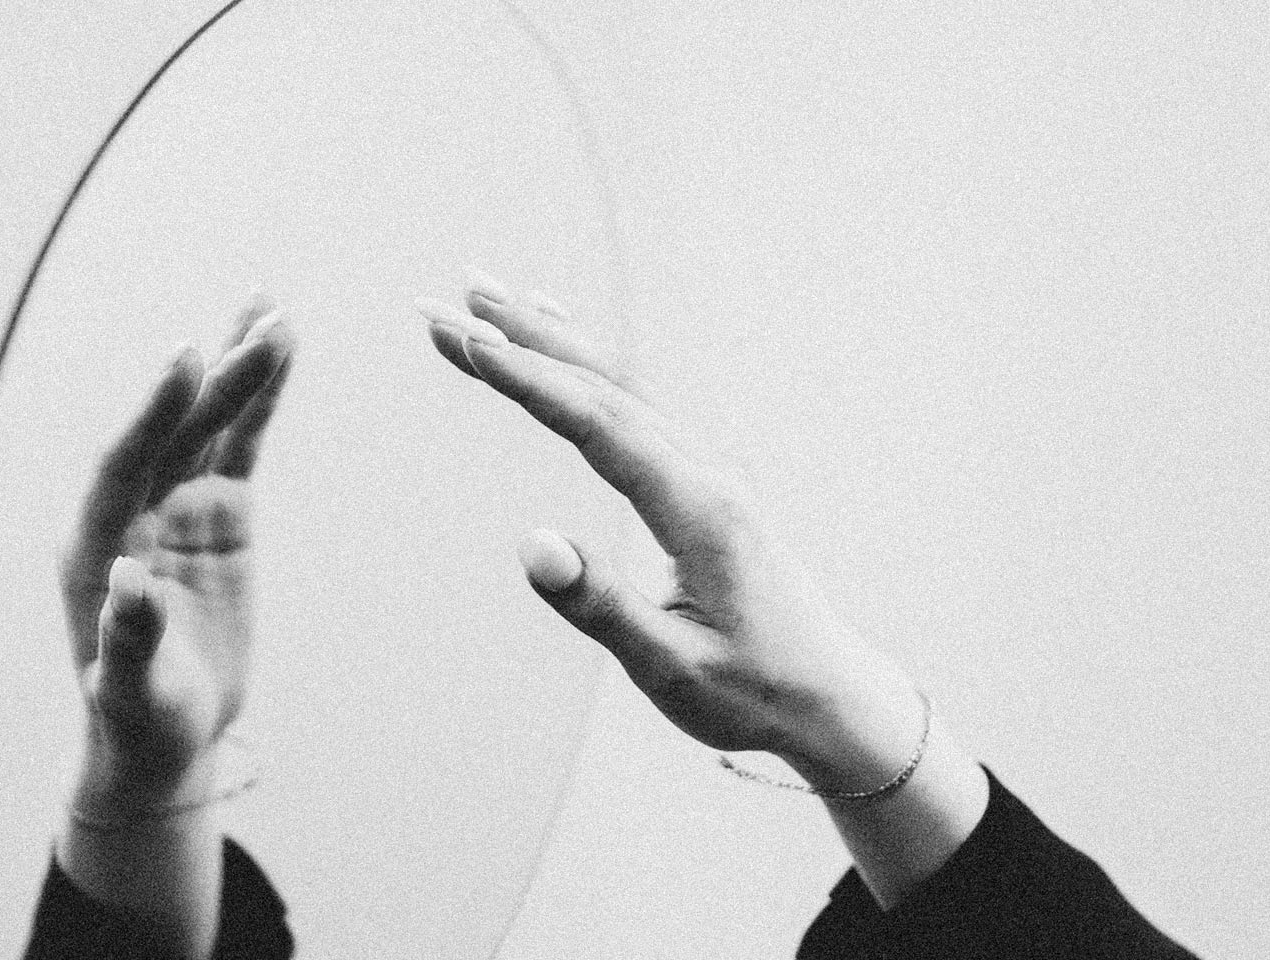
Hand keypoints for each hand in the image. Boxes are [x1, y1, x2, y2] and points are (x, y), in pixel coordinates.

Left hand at [58, 293, 294, 818]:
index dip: (153, 409)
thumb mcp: (129, 692)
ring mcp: (177, 504)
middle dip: (217, 377)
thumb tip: (128, 578)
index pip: (124, 461)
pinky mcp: (218, 512)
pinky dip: (260, 402)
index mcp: (94, 543)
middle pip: (176, 430)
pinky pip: (240, 445)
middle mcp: (131, 508)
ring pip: (210, 424)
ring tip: (276, 313)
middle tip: (261, 322)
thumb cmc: (136, 720)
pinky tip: (282, 353)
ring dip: (241, 369)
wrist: (165, 734)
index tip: (187, 356)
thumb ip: (127, 638)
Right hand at [416, 274, 922, 791]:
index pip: (600, 425)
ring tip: (478, 292)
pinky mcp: (699, 479)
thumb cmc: (752, 692)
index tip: (469, 344)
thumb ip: (601, 606)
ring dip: (546, 338)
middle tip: (437, 308)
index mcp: (699, 509)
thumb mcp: (670, 668)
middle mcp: (704, 471)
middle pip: (601, 386)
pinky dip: (584, 361)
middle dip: (516, 343)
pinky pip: (633, 401)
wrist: (832, 695)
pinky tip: (555, 330)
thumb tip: (531, 544)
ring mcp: (705, 469)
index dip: (531, 382)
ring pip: (617, 382)